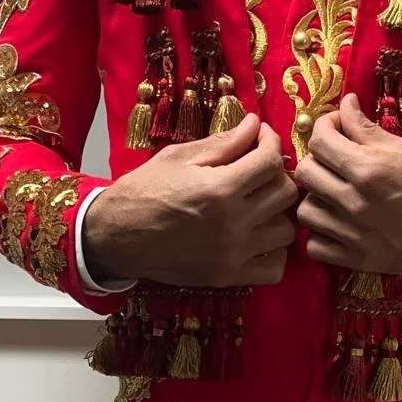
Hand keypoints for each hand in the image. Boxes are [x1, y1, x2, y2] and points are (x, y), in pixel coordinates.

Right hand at [83, 115, 298, 286]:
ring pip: (286, 231)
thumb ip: (223, 143)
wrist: (115, 235)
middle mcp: (233, 223)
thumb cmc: (143, 191)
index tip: (261, 137)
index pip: (270, 160)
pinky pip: (275, 268)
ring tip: (259, 205)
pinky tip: (257, 237)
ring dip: (278, 213)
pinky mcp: (228, 276)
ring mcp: (233, 253)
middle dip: (276, 174)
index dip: (270, 141)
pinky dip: (274, 252)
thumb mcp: (179, 157)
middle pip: (285, 194)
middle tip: (259, 169)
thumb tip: (255, 124)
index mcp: (220, 188)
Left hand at [295, 94, 401, 277]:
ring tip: (335, 194)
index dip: (325, 127)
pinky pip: (315, 246)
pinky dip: (321, 235)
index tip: (338, 128)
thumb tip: (346, 105)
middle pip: (306, 173)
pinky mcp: (356, 259)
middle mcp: (355, 200)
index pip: (319, 140)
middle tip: (335, 159)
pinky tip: (337, 224)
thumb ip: (367, 128)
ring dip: (316, 198)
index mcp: (369, 167)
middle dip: (318, 159)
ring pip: (305, 211)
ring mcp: (353, 233)